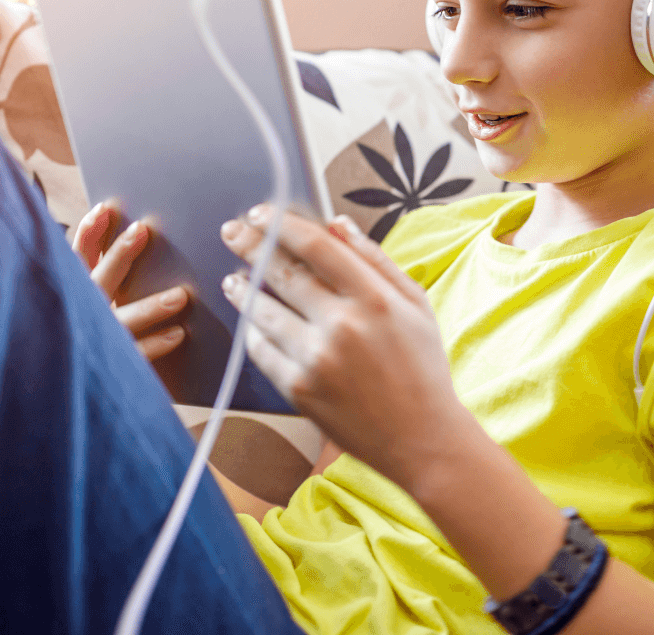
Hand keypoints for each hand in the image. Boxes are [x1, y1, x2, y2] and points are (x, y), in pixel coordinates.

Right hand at [73, 200, 191, 361]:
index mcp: (69, 294)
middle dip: (118, 255)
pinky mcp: (106, 371)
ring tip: (181, 295)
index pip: (75, 259)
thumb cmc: (77, 336)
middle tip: (142, 230)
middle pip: (98, 280)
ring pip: (119, 321)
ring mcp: (90, 342)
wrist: (55, 397)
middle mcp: (77, 315)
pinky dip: (155, 344)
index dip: (88, 234)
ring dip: (150, 307)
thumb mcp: (82, 303)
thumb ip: (100, 277)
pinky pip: (132, 357)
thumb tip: (135, 240)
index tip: (105, 209)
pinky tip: (178, 334)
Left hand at [218, 206, 478, 492]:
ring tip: (234, 279)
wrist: (421, 440)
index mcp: (375, 299)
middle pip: (282, 272)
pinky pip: (261, 349)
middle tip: (232, 232)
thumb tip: (336, 222)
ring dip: (243, 288)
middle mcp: (343, 326)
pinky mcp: (299, 390)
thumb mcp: (415, 305)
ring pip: (264, 310)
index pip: (316, 246)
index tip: (263, 213)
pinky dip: (252, 330)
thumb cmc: (422, 367)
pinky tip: (250, 320)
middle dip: (251, 246)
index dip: (283, 224)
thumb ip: (375, 259)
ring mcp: (317, 360)